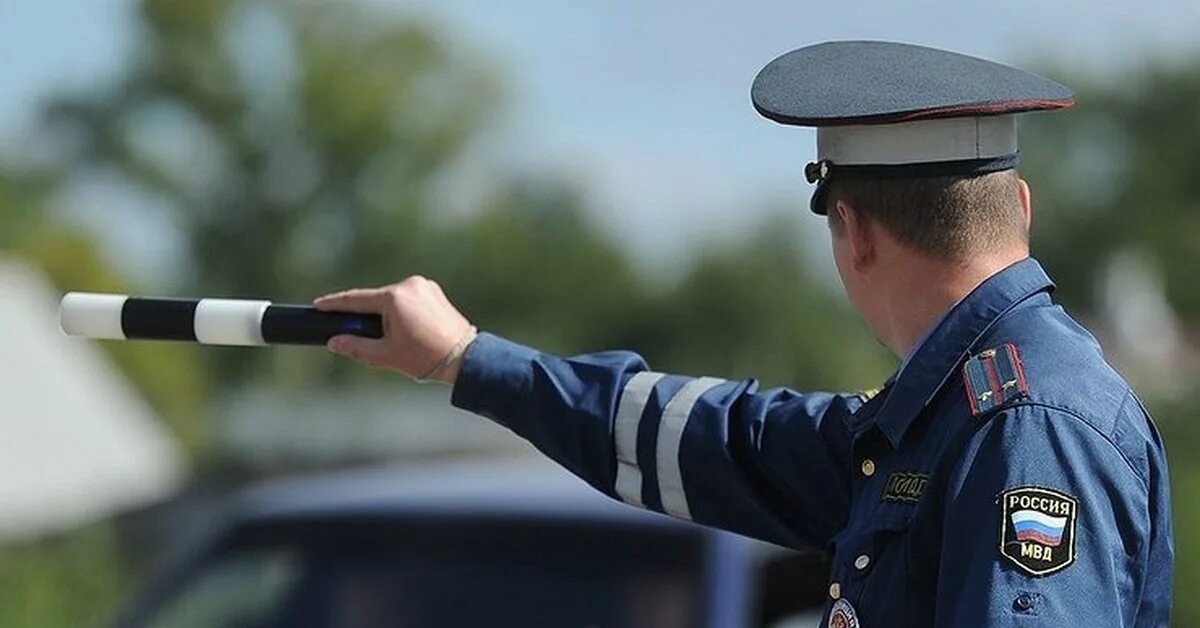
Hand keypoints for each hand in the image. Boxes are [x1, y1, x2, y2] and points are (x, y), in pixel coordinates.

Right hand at [314, 276, 474, 382]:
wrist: (465, 358)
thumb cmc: (426, 357)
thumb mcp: (385, 355)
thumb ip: (356, 347)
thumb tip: (333, 342)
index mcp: (396, 297)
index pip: (357, 299)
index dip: (335, 303)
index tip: (319, 304)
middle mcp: (410, 285)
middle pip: (376, 300)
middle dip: (367, 318)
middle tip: (364, 339)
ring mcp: (425, 287)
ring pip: (393, 301)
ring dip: (386, 316)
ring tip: (395, 342)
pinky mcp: (435, 292)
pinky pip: (409, 300)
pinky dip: (401, 313)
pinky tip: (407, 332)